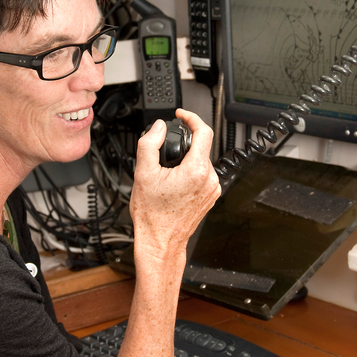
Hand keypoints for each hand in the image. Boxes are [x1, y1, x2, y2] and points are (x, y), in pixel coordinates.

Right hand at [129, 108, 220, 264]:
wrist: (161, 240)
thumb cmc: (153, 215)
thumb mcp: (143, 173)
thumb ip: (150, 143)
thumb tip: (158, 127)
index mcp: (196, 170)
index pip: (203, 132)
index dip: (191, 118)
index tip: (181, 116)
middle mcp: (209, 179)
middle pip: (201, 147)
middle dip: (183, 145)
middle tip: (164, 153)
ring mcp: (213, 189)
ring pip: (202, 161)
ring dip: (186, 159)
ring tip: (167, 173)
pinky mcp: (211, 196)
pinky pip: (203, 175)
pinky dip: (191, 172)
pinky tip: (175, 183)